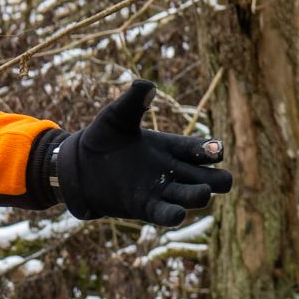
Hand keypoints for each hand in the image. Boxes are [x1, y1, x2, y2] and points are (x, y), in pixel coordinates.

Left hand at [49, 79, 231, 227]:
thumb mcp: (117, 116)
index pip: (206, 150)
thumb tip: (146, 84)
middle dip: (219, 179)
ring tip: (200, 192)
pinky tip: (178, 213)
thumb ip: (133, 102)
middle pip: (214, 179)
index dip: (213, 151)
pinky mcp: (146, 207)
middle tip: (213, 178)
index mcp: (174, 147)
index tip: (214, 150)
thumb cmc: (103, 137)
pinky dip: (174, 214)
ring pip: (196, 197)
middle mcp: (175, 171)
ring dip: (200, 195)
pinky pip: (168, 214)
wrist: (79, 165)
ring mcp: (163, 191)